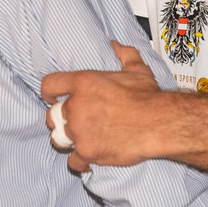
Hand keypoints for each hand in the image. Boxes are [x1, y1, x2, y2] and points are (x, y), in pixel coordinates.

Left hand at [41, 41, 162, 171]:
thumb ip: (124, 54)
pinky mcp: (87, 151)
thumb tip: (116, 45)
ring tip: (78, 140)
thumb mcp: (137, 69)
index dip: (49, 92)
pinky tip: (89, 158)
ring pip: (58, 139)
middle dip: (60, 120)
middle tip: (72, 122)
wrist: (158, 123)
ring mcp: (79, 131)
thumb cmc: (148, 97)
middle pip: (52, 115)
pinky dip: (81, 161)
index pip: (50, 85)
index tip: (51, 97)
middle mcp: (76, 106)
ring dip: (66, 140)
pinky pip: (73, 161)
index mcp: (84, 83)